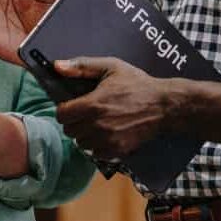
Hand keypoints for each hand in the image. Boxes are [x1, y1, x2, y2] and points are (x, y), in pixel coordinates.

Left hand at [52, 58, 172, 158]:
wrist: (163, 105)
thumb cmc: (137, 84)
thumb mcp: (111, 67)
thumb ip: (82, 66)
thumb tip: (56, 66)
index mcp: (92, 104)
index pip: (61, 114)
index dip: (65, 109)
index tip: (73, 106)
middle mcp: (97, 124)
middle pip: (69, 130)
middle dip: (74, 121)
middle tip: (86, 114)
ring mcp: (107, 140)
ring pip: (81, 144)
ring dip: (85, 135)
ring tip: (96, 125)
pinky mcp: (117, 150)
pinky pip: (95, 154)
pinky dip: (97, 146)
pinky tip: (106, 135)